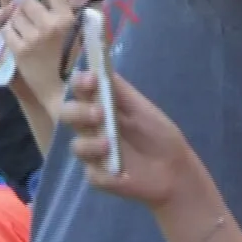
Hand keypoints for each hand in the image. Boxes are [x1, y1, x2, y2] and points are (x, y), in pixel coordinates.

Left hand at [0, 0, 77, 104]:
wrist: (62, 93)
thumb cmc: (70, 64)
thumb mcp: (73, 35)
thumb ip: (56, 15)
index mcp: (67, 19)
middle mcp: (50, 25)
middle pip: (25, 2)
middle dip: (22, 9)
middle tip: (29, 22)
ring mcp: (33, 37)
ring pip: (12, 16)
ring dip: (14, 23)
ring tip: (27, 38)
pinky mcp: (19, 50)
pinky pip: (4, 31)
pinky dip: (7, 35)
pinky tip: (18, 46)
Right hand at [64, 69, 205, 210]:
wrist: (174, 169)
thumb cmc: (157, 135)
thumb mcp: (142, 108)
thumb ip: (120, 90)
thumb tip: (100, 64)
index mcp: (99, 106)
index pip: (79, 90)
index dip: (80, 83)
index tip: (91, 80)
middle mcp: (90, 128)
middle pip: (68, 115)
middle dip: (79, 111)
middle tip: (100, 112)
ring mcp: (92, 154)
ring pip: (77, 146)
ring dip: (91, 143)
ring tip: (109, 144)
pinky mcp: (98, 177)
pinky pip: (92, 174)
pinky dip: (105, 172)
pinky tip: (120, 172)